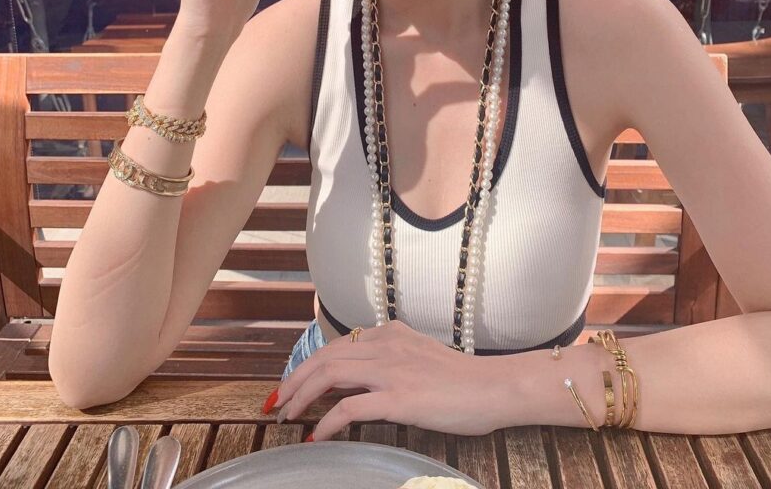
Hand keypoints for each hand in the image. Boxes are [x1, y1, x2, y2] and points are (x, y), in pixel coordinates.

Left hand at [269, 320, 507, 440]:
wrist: (493, 387)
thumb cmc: (462, 379)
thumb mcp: (419, 356)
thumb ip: (391, 359)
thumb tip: (361, 379)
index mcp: (390, 333)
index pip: (336, 345)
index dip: (307, 365)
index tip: (291, 384)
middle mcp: (386, 345)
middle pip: (325, 357)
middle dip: (294, 380)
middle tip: (277, 402)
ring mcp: (391, 370)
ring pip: (330, 375)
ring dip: (301, 397)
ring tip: (288, 417)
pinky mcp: (399, 398)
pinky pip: (350, 408)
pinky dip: (326, 423)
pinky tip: (316, 437)